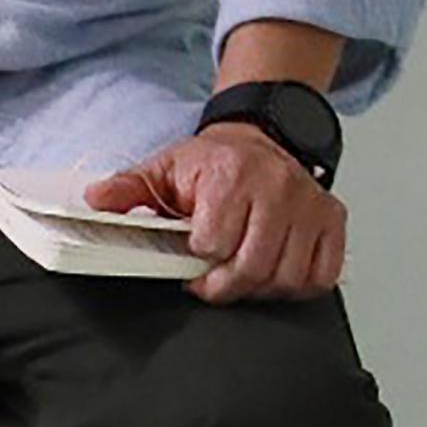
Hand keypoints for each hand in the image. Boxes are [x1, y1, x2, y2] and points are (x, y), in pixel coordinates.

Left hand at [85, 123, 345, 304]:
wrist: (261, 138)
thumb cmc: (213, 163)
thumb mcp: (165, 168)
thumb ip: (128, 189)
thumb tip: (94, 201)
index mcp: (230, 174)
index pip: (214, 242)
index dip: (198, 259)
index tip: (192, 258)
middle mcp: (277, 186)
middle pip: (252, 266)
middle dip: (225, 286)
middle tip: (212, 282)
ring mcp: (309, 203)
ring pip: (287, 276)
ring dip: (260, 288)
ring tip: (242, 275)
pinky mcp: (332, 218)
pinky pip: (322, 274)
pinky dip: (300, 284)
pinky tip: (277, 272)